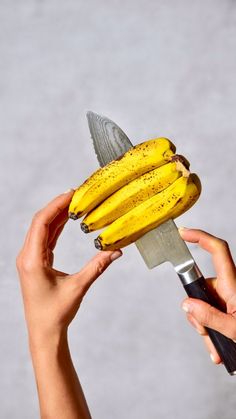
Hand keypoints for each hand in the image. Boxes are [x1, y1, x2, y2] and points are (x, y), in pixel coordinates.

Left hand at [16, 190, 121, 342]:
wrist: (43, 333)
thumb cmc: (56, 314)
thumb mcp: (78, 287)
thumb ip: (98, 266)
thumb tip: (116, 249)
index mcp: (32, 260)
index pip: (41, 223)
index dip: (56, 205)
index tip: (72, 194)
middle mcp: (27, 256)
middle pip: (40, 222)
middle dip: (58, 206)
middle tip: (77, 194)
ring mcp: (30, 259)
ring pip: (42, 229)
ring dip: (57, 216)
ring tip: (74, 203)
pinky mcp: (35, 263)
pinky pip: (45, 239)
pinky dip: (56, 228)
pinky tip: (67, 220)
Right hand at [179, 228, 235, 363]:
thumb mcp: (233, 329)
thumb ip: (209, 317)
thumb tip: (187, 304)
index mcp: (234, 284)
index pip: (217, 250)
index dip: (200, 237)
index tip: (183, 233)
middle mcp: (231, 286)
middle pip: (203, 286)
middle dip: (198, 312)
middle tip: (205, 333)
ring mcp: (230, 297)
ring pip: (205, 303)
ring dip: (206, 326)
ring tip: (216, 345)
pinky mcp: (229, 307)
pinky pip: (211, 313)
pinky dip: (211, 330)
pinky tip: (218, 347)